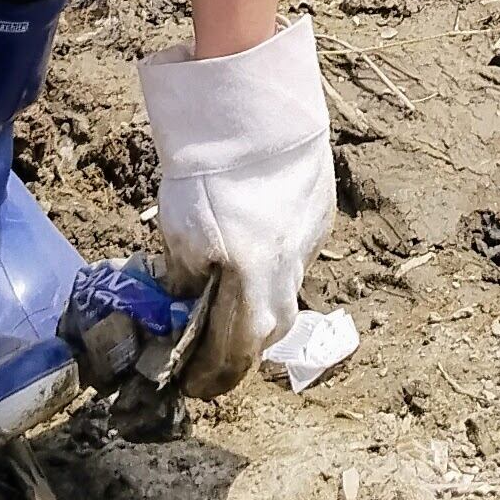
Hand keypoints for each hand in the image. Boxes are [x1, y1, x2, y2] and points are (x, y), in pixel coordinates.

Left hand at [138, 15, 336, 398]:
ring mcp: (310, 247)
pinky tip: (249, 244)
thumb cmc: (208, 176)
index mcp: (253, 295)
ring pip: (283, 296)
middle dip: (232, 350)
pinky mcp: (320, 217)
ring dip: (253, 307)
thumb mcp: (178, 235)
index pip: (231, 360)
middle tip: (203, 349)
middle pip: (264, 337)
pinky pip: (294, 258)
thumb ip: (184, 281)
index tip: (187, 385)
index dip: (206, 380)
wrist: (253, 114)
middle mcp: (289, 281)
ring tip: (225, 296)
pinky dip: (269, 265)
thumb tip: (182, 307)